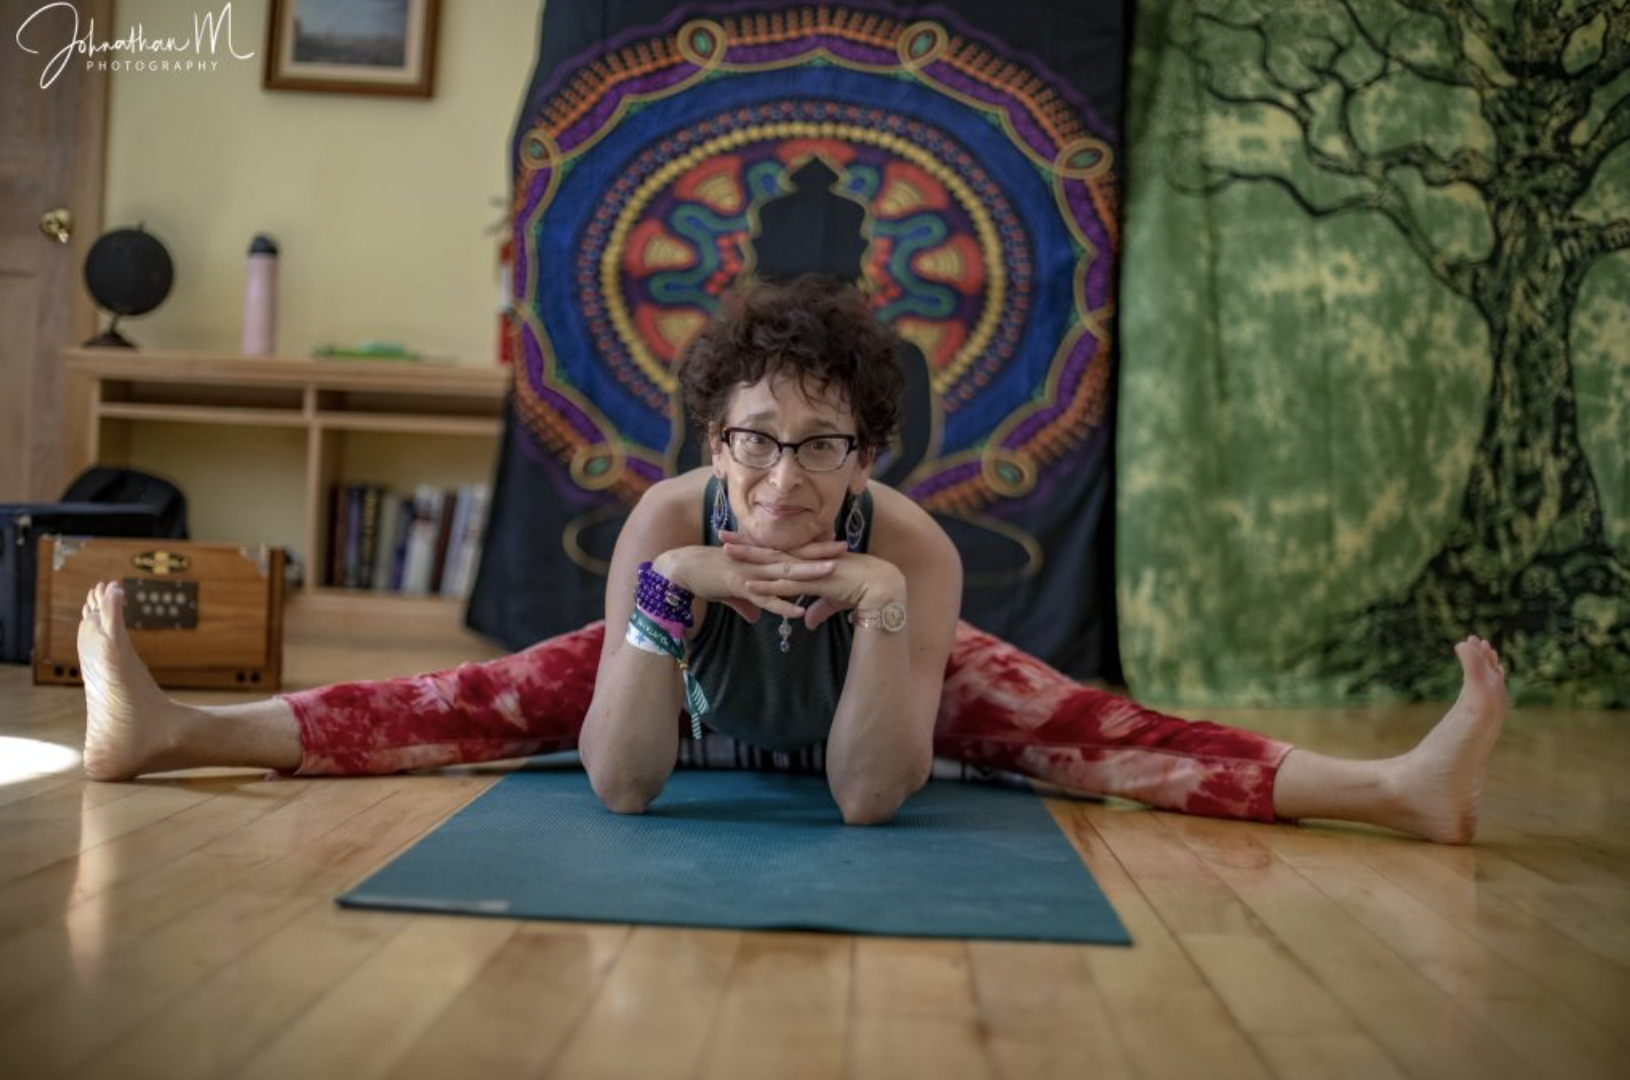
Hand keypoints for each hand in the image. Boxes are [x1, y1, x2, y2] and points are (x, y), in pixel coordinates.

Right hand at [653, 539, 838, 624]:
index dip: (814, 547)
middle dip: (820, 552)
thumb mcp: (732, 590)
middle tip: (845, 546)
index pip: (792, 551)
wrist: (681, 569)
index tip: (837, 543)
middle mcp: (759, 562)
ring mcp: (751, 573)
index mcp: (760, 558)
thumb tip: (757, 617)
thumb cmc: (707, 575)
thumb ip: (748, 603)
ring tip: (831, 572)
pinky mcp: (739, 585)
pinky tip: (798, 611)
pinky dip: (781, 604)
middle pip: (795, 556)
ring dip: (808, 573)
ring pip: (784, 573)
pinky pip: (764, 597)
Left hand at [718, 530, 903, 629]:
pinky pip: (785, 585)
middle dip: (745, 544)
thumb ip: (817, 609)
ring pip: (772, 564)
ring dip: (749, 559)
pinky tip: (748, 586)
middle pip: (769, 551)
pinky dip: (767, 586)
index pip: (777, 550)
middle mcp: (805, 561)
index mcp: (808, 560)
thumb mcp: (833, 601)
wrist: (879, 587)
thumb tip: (806, 621)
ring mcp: (809, 570)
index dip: (757, 545)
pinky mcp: (814, 583)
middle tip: (721, 535)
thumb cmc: (860, 591)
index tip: (738, 539)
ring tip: (726, 554)